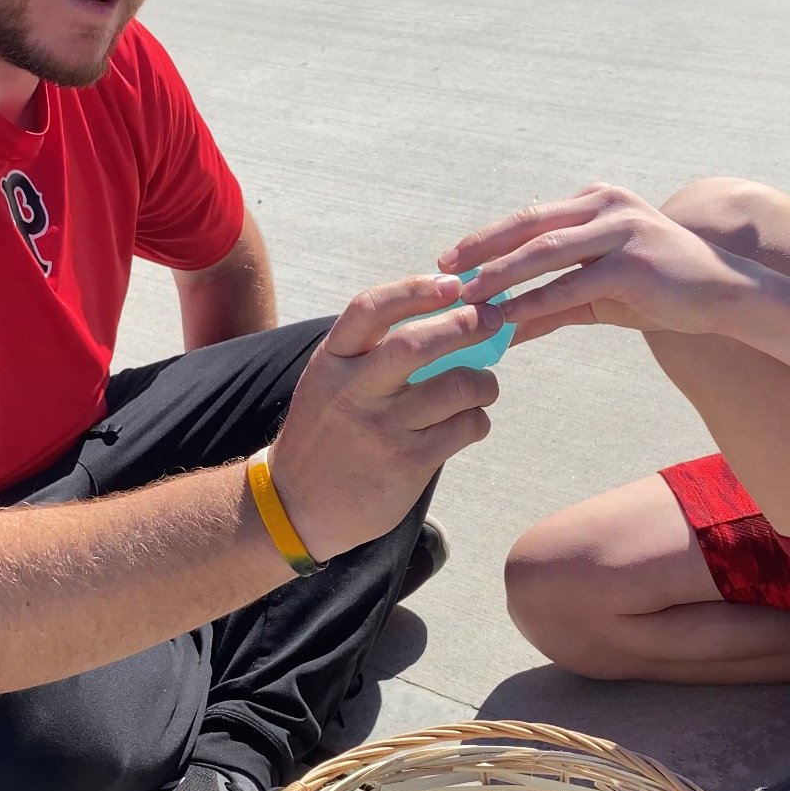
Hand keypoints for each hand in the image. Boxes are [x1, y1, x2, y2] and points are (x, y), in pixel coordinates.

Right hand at [268, 275, 502, 560]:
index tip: (452, 284)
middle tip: (492, 318)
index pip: (372, 308)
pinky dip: (478, 420)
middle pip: (418, 343)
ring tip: (484, 386)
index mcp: (332, 361)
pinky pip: (464, 428)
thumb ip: (371, 353)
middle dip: (466, 324)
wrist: (297, 505)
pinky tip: (470, 423)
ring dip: (484, 381)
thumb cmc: (325, 433)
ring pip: (456, 386)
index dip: (416, 289)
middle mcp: (354, 390)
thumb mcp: (330, 382)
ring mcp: (382, 428)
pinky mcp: (407, 463)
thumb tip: (445, 318)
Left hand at [440, 184, 747, 343]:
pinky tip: (505, 319)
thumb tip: (504, 327)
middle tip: (442, 272)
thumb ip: (552, 304)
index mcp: (595, 202)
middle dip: (480, 249)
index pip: (529, 217)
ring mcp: (618, 230)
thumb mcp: (599, 294)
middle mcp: (604, 205)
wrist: (724, 294)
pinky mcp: (631, 263)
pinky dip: (533, 302)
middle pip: (527, 225)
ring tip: (465, 298)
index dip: (486, 238)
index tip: (449, 259)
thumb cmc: (660, 290)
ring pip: (542, 252)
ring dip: (498, 276)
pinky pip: (570, 285)